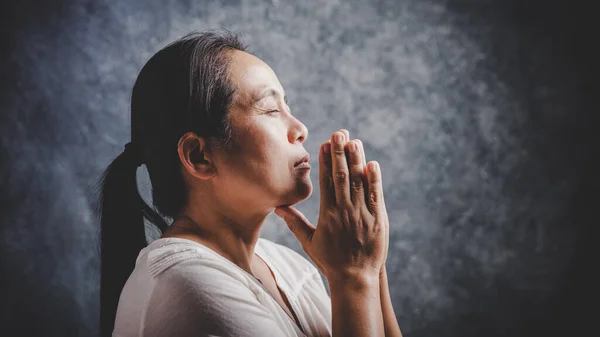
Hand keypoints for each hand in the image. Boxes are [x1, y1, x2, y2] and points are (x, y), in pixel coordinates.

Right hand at [274, 129, 389, 280]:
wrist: (354, 278)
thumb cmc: (330, 261)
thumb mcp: (310, 242)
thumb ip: (295, 222)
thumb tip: (278, 208)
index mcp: (327, 215)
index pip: (325, 182)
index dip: (325, 161)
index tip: (324, 144)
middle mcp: (344, 211)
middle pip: (341, 177)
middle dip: (340, 153)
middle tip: (339, 133)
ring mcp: (362, 214)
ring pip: (359, 182)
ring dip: (357, 160)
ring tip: (354, 141)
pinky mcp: (378, 220)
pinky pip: (376, 196)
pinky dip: (375, 180)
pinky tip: (372, 164)